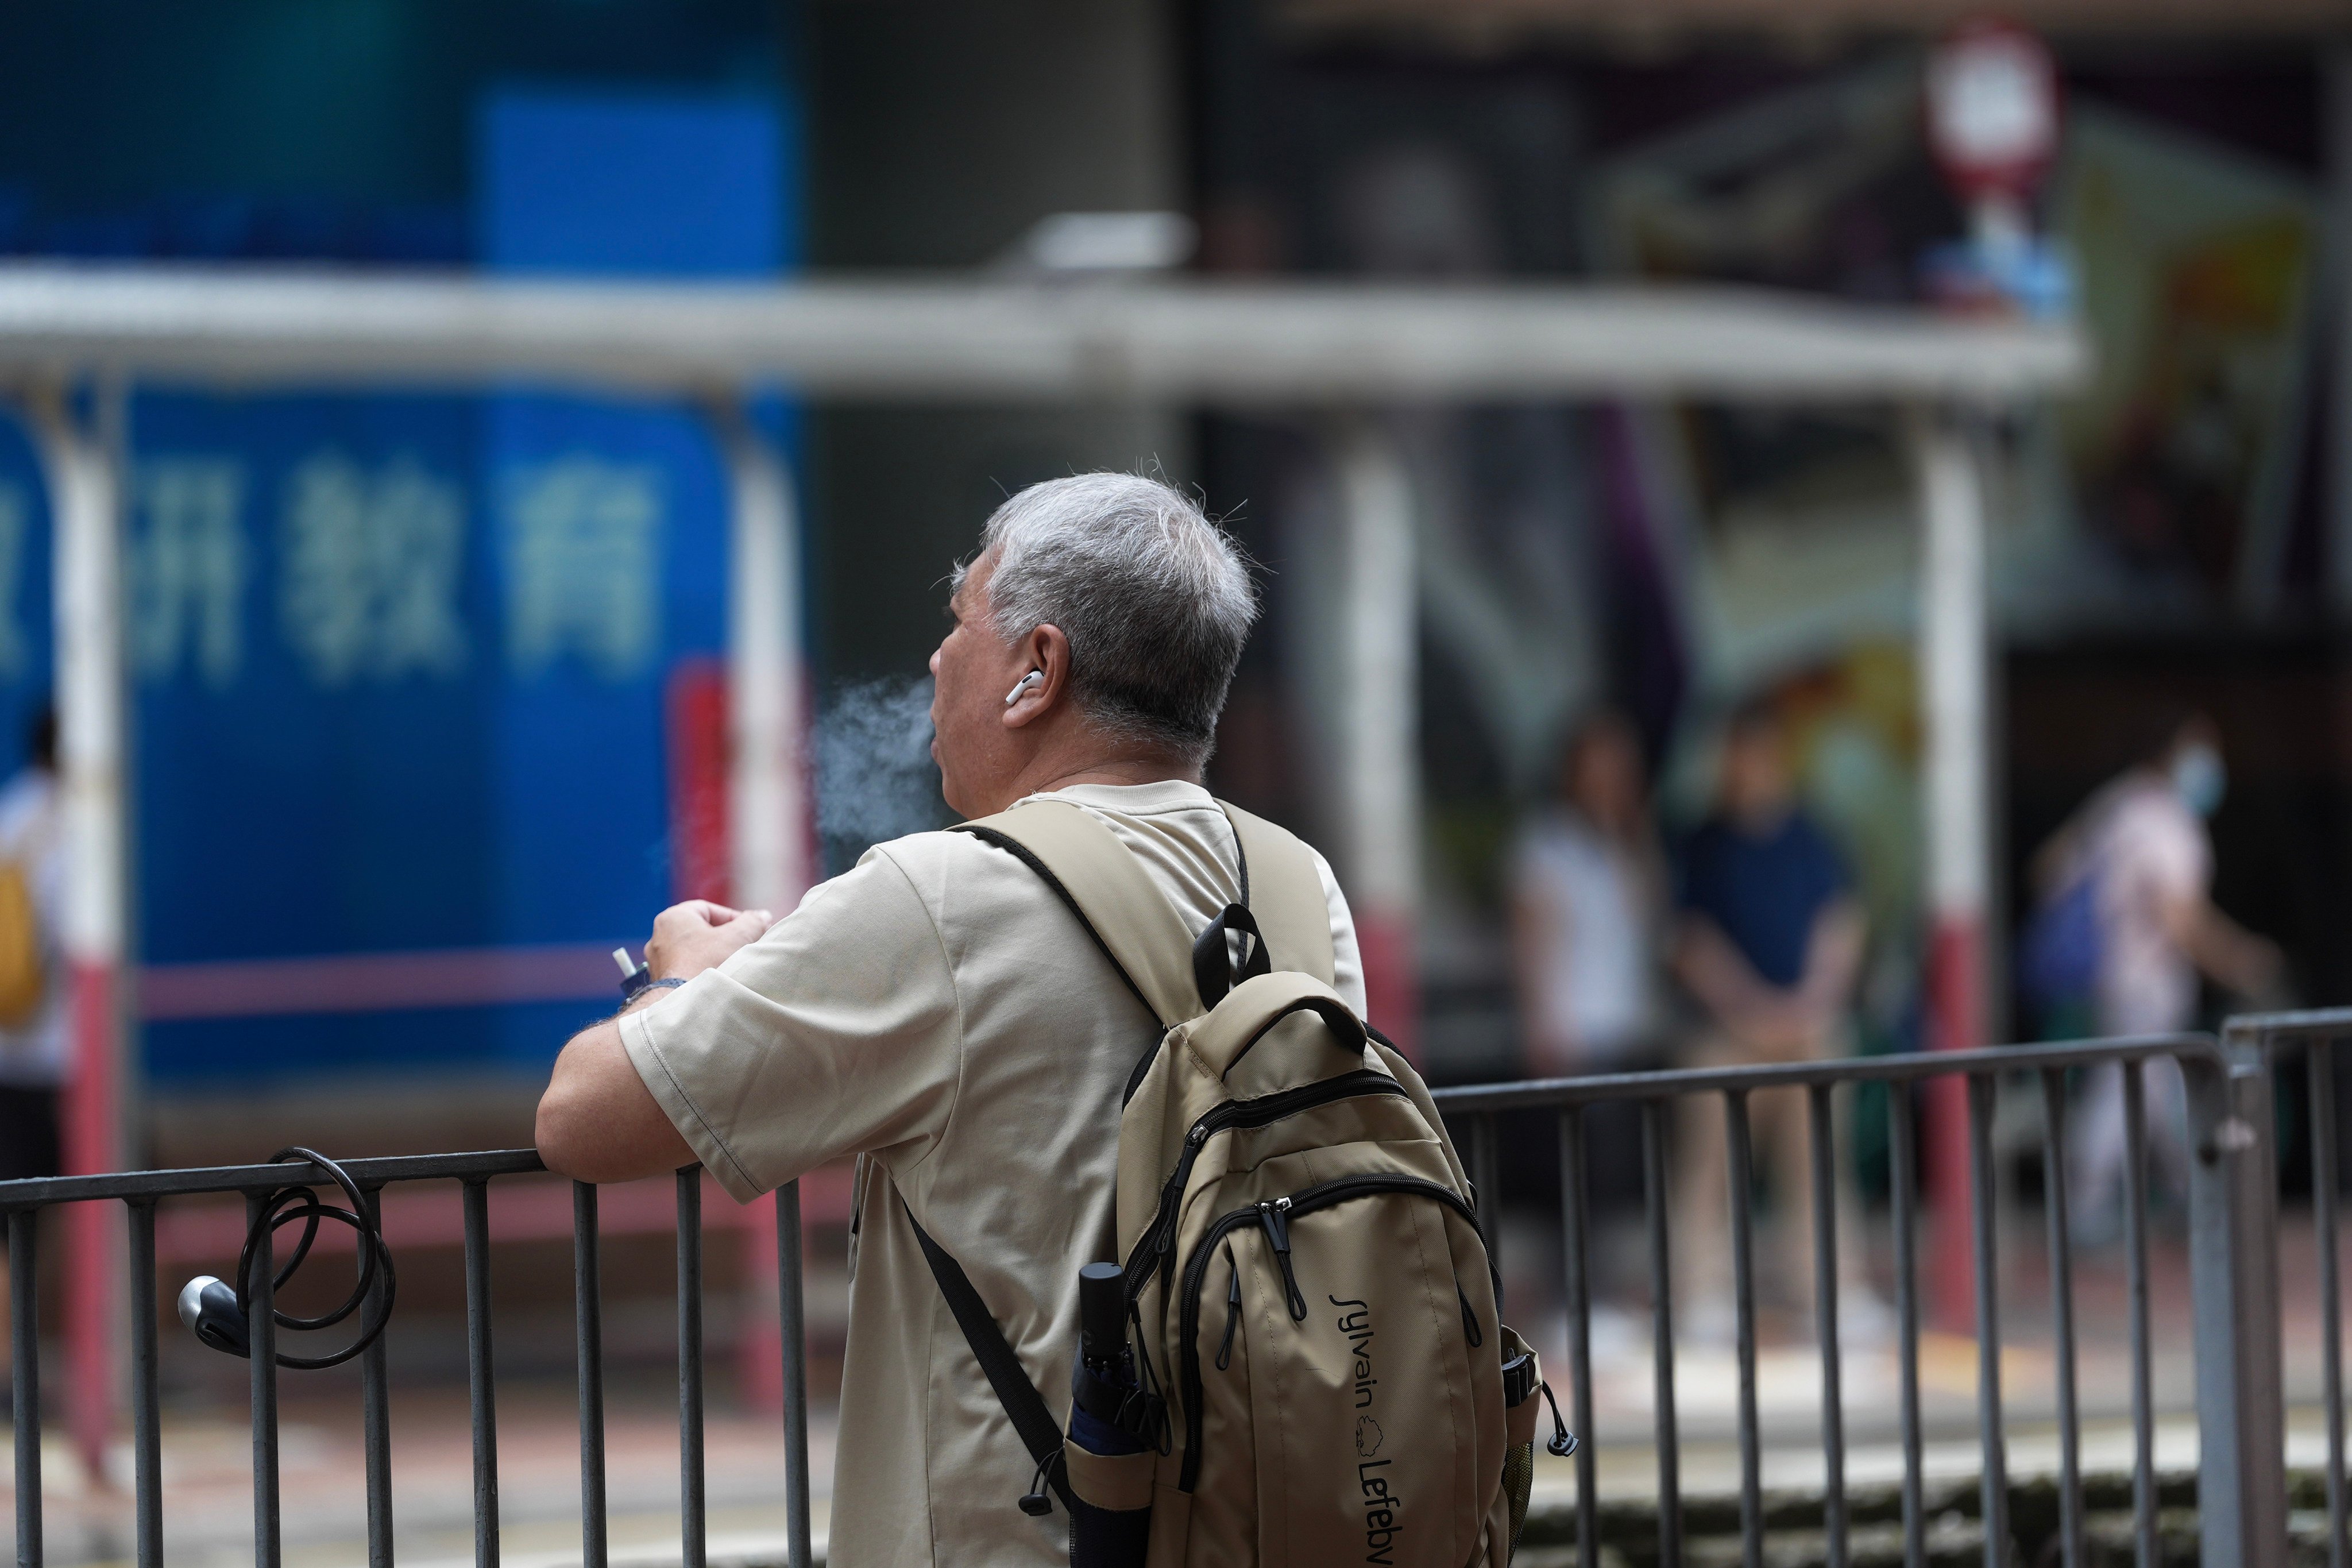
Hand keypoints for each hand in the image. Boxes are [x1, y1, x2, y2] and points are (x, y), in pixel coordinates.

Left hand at [644, 900, 773, 982]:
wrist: (687, 1005)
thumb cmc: (707, 965)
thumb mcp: (737, 936)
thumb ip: (752, 921)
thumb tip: (762, 917)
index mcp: (673, 918)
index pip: (710, 910)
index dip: (734, 918)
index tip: (751, 930)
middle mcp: (660, 936)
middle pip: (702, 930)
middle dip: (726, 938)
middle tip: (745, 946)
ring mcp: (658, 960)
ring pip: (695, 951)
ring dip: (715, 955)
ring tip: (734, 964)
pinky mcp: (662, 979)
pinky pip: (687, 968)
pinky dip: (702, 969)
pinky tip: (719, 978)